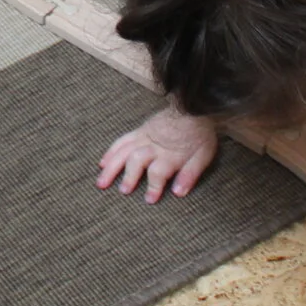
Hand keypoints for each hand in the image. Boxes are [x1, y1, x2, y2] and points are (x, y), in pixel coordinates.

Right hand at [95, 106, 219, 202]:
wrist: (194, 106)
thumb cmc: (200, 134)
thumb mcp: (203, 155)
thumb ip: (190, 174)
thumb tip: (178, 192)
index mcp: (170, 154)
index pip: (158, 172)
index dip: (153, 186)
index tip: (149, 199)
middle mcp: (154, 146)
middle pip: (137, 160)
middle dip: (129, 176)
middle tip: (123, 191)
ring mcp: (145, 137)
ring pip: (124, 151)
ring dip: (112, 167)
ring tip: (101, 182)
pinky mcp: (140, 130)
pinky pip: (122, 140)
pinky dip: (111, 151)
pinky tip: (103, 163)